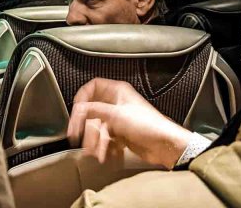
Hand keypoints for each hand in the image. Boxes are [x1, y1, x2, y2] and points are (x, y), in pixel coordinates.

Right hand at [67, 78, 192, 168]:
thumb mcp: (116, 115)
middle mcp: (116, 102)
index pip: (93, 87)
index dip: (82, 97)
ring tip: (94, 153)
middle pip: (92, 110)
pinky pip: (105, 137)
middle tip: (76, 136)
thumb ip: (94, 110)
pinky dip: (103, 146)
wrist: (164, 145)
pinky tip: (105, 155)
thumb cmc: (146, 125)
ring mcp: (118, 118)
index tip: (76, 110)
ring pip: (97, 127)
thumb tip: (78, 109)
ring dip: (94, 140)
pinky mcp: (120, 133)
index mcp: (117, 91)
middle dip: (85, 126)